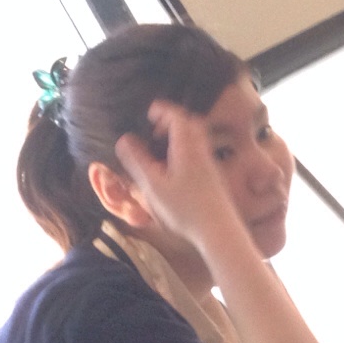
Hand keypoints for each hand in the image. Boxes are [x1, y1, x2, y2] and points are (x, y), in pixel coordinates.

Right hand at [114, 101, 243, 248]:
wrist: (220, 232)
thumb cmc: (185, 210)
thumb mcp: (154, 186)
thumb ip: (137, 162)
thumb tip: (123, 140)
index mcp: (187, 148)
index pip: (177, 117)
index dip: (163, 110)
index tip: (150, 112)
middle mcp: (202, 152)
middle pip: (191, 125)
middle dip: (173, 121)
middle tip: (156, 130)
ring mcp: (211, 166)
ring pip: (198, 140)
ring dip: (181, 138)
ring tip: (163, 150)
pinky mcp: (215, 180)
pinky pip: (201, 154)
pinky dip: (187, 152)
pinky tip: (176, 170)